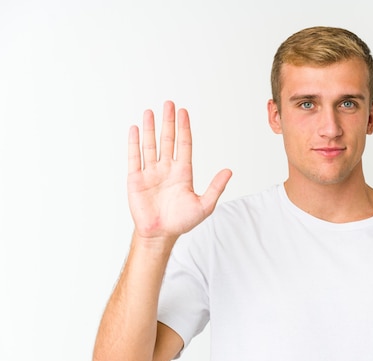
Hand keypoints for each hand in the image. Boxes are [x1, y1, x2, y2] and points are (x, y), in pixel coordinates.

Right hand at [127, 101, 231, 240]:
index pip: (184, 144)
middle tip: (169, 104)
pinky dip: (134, 143)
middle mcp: (166, 169)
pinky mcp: (136, 179)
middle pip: (167, 140)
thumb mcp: (204, 205)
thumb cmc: (181, 222)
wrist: (160, 235)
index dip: (184, 128)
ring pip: (150, 145)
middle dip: (168, 122)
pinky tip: (135, 129)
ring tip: (151, 112)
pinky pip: (134, 157)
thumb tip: (229, 171)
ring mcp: (151, 173)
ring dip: (150, 129)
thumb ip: (215, 187)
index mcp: (183, 173)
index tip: (183, 112)